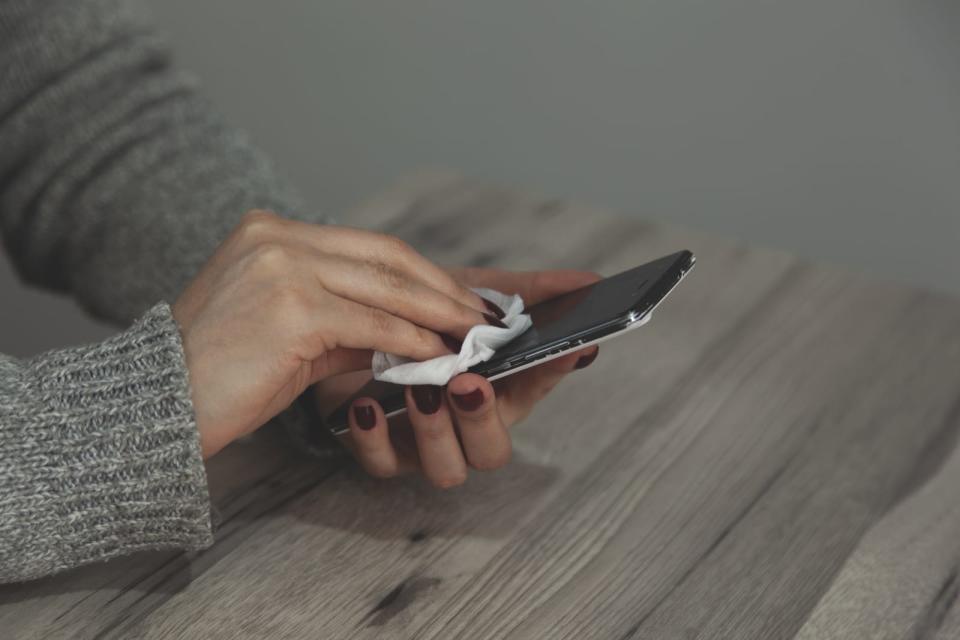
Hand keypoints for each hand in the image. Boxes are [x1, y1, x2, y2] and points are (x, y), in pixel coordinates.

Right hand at [173, 211, 496, 458]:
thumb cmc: (220, 373)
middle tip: (484, 316)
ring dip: (438, 314)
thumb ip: (345, 321)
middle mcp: (276, 238)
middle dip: (442, 289)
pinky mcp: (292, 309)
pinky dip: (411, 341)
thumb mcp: (289, 332)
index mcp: (271, 232)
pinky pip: (372, 325)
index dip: (423, 272)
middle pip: (386, 257)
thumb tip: (410, 333)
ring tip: (474, 336)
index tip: (460, 296)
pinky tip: (438, 355)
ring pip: (386, 288)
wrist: (157, 407)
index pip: (369, 246)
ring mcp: (283, 268)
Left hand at [316, 266, 600, 487]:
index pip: (536, 387)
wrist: (359, 323)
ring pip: (447, 468)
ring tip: (418, 391)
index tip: (567, 345)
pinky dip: (373, 438)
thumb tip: (591, 280)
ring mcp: (425, 444)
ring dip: (435, 432)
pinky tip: (365, 406)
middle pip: (492, 449)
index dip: (552, 370)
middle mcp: (468, 426)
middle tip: (468, 382)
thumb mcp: (473, 295)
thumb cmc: (424, 316)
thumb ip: (530, 292)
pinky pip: (382, 464)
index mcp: (500, 390)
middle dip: (482, 419)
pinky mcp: (380, 451)